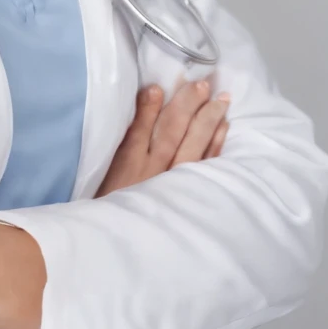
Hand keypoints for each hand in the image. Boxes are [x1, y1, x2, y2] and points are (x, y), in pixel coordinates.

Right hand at [95, 75, 229, 197]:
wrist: (124, 245)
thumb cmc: (109, 206)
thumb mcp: (103, 177)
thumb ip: (116, 147)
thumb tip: (133, 111)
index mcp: (128, 167)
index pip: (140, 129)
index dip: (148, 107)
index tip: (156, 86)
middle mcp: (154, 172)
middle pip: (172, 132)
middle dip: (187, 105)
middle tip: (202, 83)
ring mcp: (175, 184)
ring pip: (194, 146)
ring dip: (208, 120)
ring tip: (221, 98)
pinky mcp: (190, 194)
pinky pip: (207, 165)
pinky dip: (216, 145)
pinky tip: (224, 127)